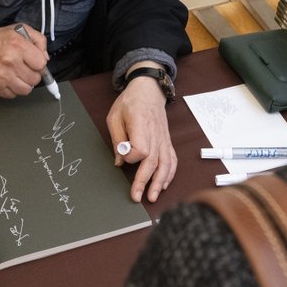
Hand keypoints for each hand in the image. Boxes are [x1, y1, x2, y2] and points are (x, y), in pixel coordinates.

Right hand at [0, 25, 48, 97]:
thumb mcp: (20, 30)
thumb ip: (38, 40)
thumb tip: (45, 58)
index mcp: (18, 45)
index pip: (41, 64)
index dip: (39, 63)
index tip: (34, 61)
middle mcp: (10, 61)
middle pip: (35, 79)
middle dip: (33, 74)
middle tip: (25, 68)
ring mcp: (2, 76)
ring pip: (26, 90)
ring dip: (24, 83)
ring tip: (18, 75)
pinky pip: (13, 95)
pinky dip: (13, 89)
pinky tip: (9, 79)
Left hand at [106, 76, 176, 202]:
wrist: (148, 89)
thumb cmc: (130, 101)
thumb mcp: (115, 116)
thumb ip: (117, 139)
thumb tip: (119, 161)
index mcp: (141, 124)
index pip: (140, 148)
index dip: (131, 157)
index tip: (123, 156)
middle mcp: (155, 133)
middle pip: (153, 161)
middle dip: (145, 181)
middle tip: (136, 197)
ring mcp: (163, 138)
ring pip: (165, 163)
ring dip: (160, 182)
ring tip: (153, 196)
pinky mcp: (167, 141)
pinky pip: (172, 159)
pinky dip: (170, 173)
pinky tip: (165, 184)